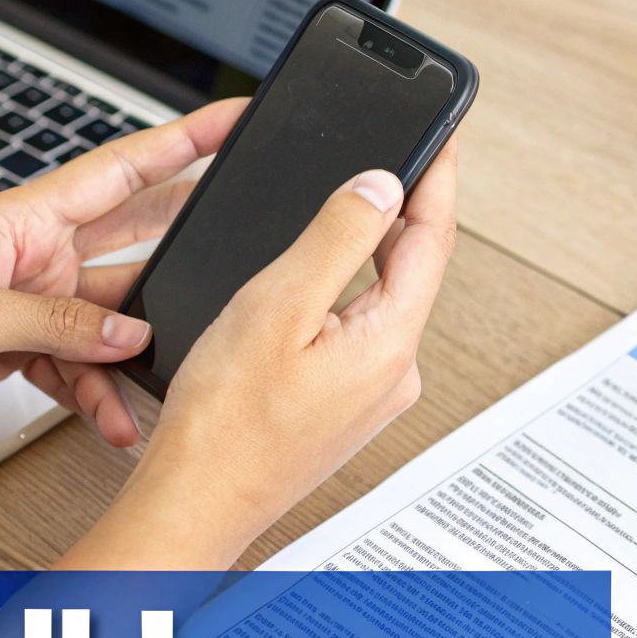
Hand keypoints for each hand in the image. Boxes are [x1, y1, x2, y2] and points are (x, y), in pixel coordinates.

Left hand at [0, 98, 248, 438]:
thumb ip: (52, 322)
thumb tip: (130, 331)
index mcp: (25, 220)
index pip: (122, 169)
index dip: (184, 141)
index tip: (237, 117)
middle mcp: (39, 255)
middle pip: (139, 236)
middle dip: (193, 237)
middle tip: (253, 235)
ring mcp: (36, 302)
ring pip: (117, 319)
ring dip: (140, 352)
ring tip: (168, 381)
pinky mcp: (25, 346)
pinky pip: (85, 367)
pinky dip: (101, 395)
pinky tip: (113, 420)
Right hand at [117, 140, 460, 549]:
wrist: (196, 502)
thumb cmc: (224, 422)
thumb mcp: (278, 305)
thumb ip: (336, 237)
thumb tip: (382, 186)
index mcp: (389, 344)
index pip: (432, 240)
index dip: (435, 178)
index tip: (440, 134)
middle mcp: (393, 375)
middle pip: (411, 269)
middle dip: (401, 210)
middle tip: (396, 154)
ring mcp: (369, 397)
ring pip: (380, 302)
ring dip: (368, 252)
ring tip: (353, 205)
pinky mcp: (341, 409)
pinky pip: (355, 333)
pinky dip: (343, 294)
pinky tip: (314, 283)